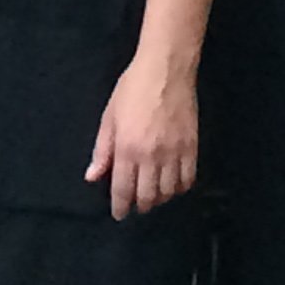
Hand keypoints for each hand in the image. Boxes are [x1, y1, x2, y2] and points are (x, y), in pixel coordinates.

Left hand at [86, 48, 201, 220]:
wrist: (166, 70)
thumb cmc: (133, 89)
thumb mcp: (110, 116)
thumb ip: (102, 149)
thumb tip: (92, 176)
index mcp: (127, 148)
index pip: (123, 189)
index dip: (120, 206)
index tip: (119, 214)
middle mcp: (151, 155)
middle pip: (147, 196)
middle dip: (140, 205)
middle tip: (136, 205)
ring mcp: (174, 153)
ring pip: (168, 191)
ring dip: (159, 199)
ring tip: (153, 196)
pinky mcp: (192, 148)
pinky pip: (187, 179)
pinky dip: (179, 188)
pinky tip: (172, 185)